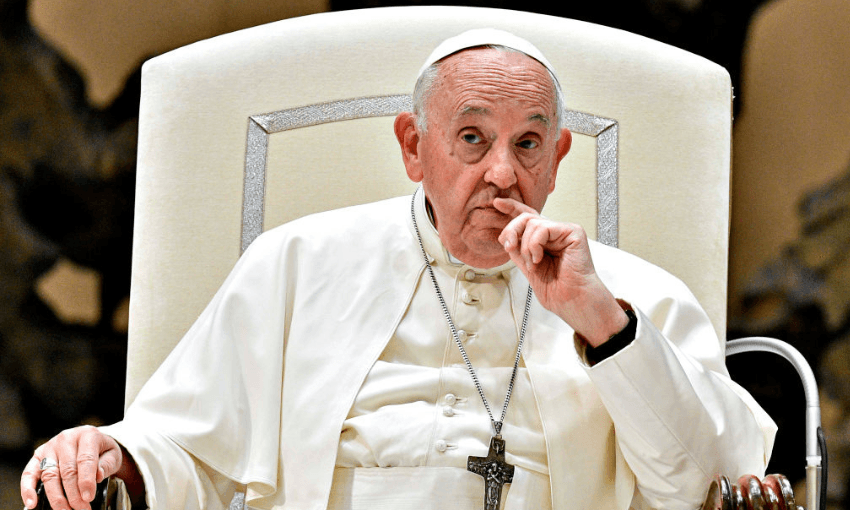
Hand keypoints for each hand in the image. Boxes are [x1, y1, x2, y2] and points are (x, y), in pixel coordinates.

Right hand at [20, 425, 124, 509]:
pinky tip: (32, 503)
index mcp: (87, 435)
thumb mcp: (112, 454)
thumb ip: (106, 465)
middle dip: (74, 494)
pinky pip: (28, 473)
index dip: (86, 481)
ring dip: (56, 497)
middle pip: (67, 470)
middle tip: (82, 509)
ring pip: (49, 475)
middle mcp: (66, 438)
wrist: (91, 442)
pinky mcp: (38, 456)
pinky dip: (28, 489)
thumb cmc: (102, 450)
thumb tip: (97, 476)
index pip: (85, 460)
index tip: (88, 497)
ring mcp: (50, 447)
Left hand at [495, 197, 627, 345]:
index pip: (528, 217)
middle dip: (511, 231)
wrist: (572, 301)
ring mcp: (564, 231)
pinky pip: (543, 228)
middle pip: (526, 217)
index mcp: (544, 240)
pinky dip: (534, 244)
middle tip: (509, 247)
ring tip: (533, 263)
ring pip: (532, 222)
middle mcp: (554, 233)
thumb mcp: (528, 267)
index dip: (512, 207)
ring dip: (525, 246)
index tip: (497, 203)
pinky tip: (539, 258)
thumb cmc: (557, 290)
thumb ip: (518, 250)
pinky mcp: (573, 231)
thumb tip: (506, 236)